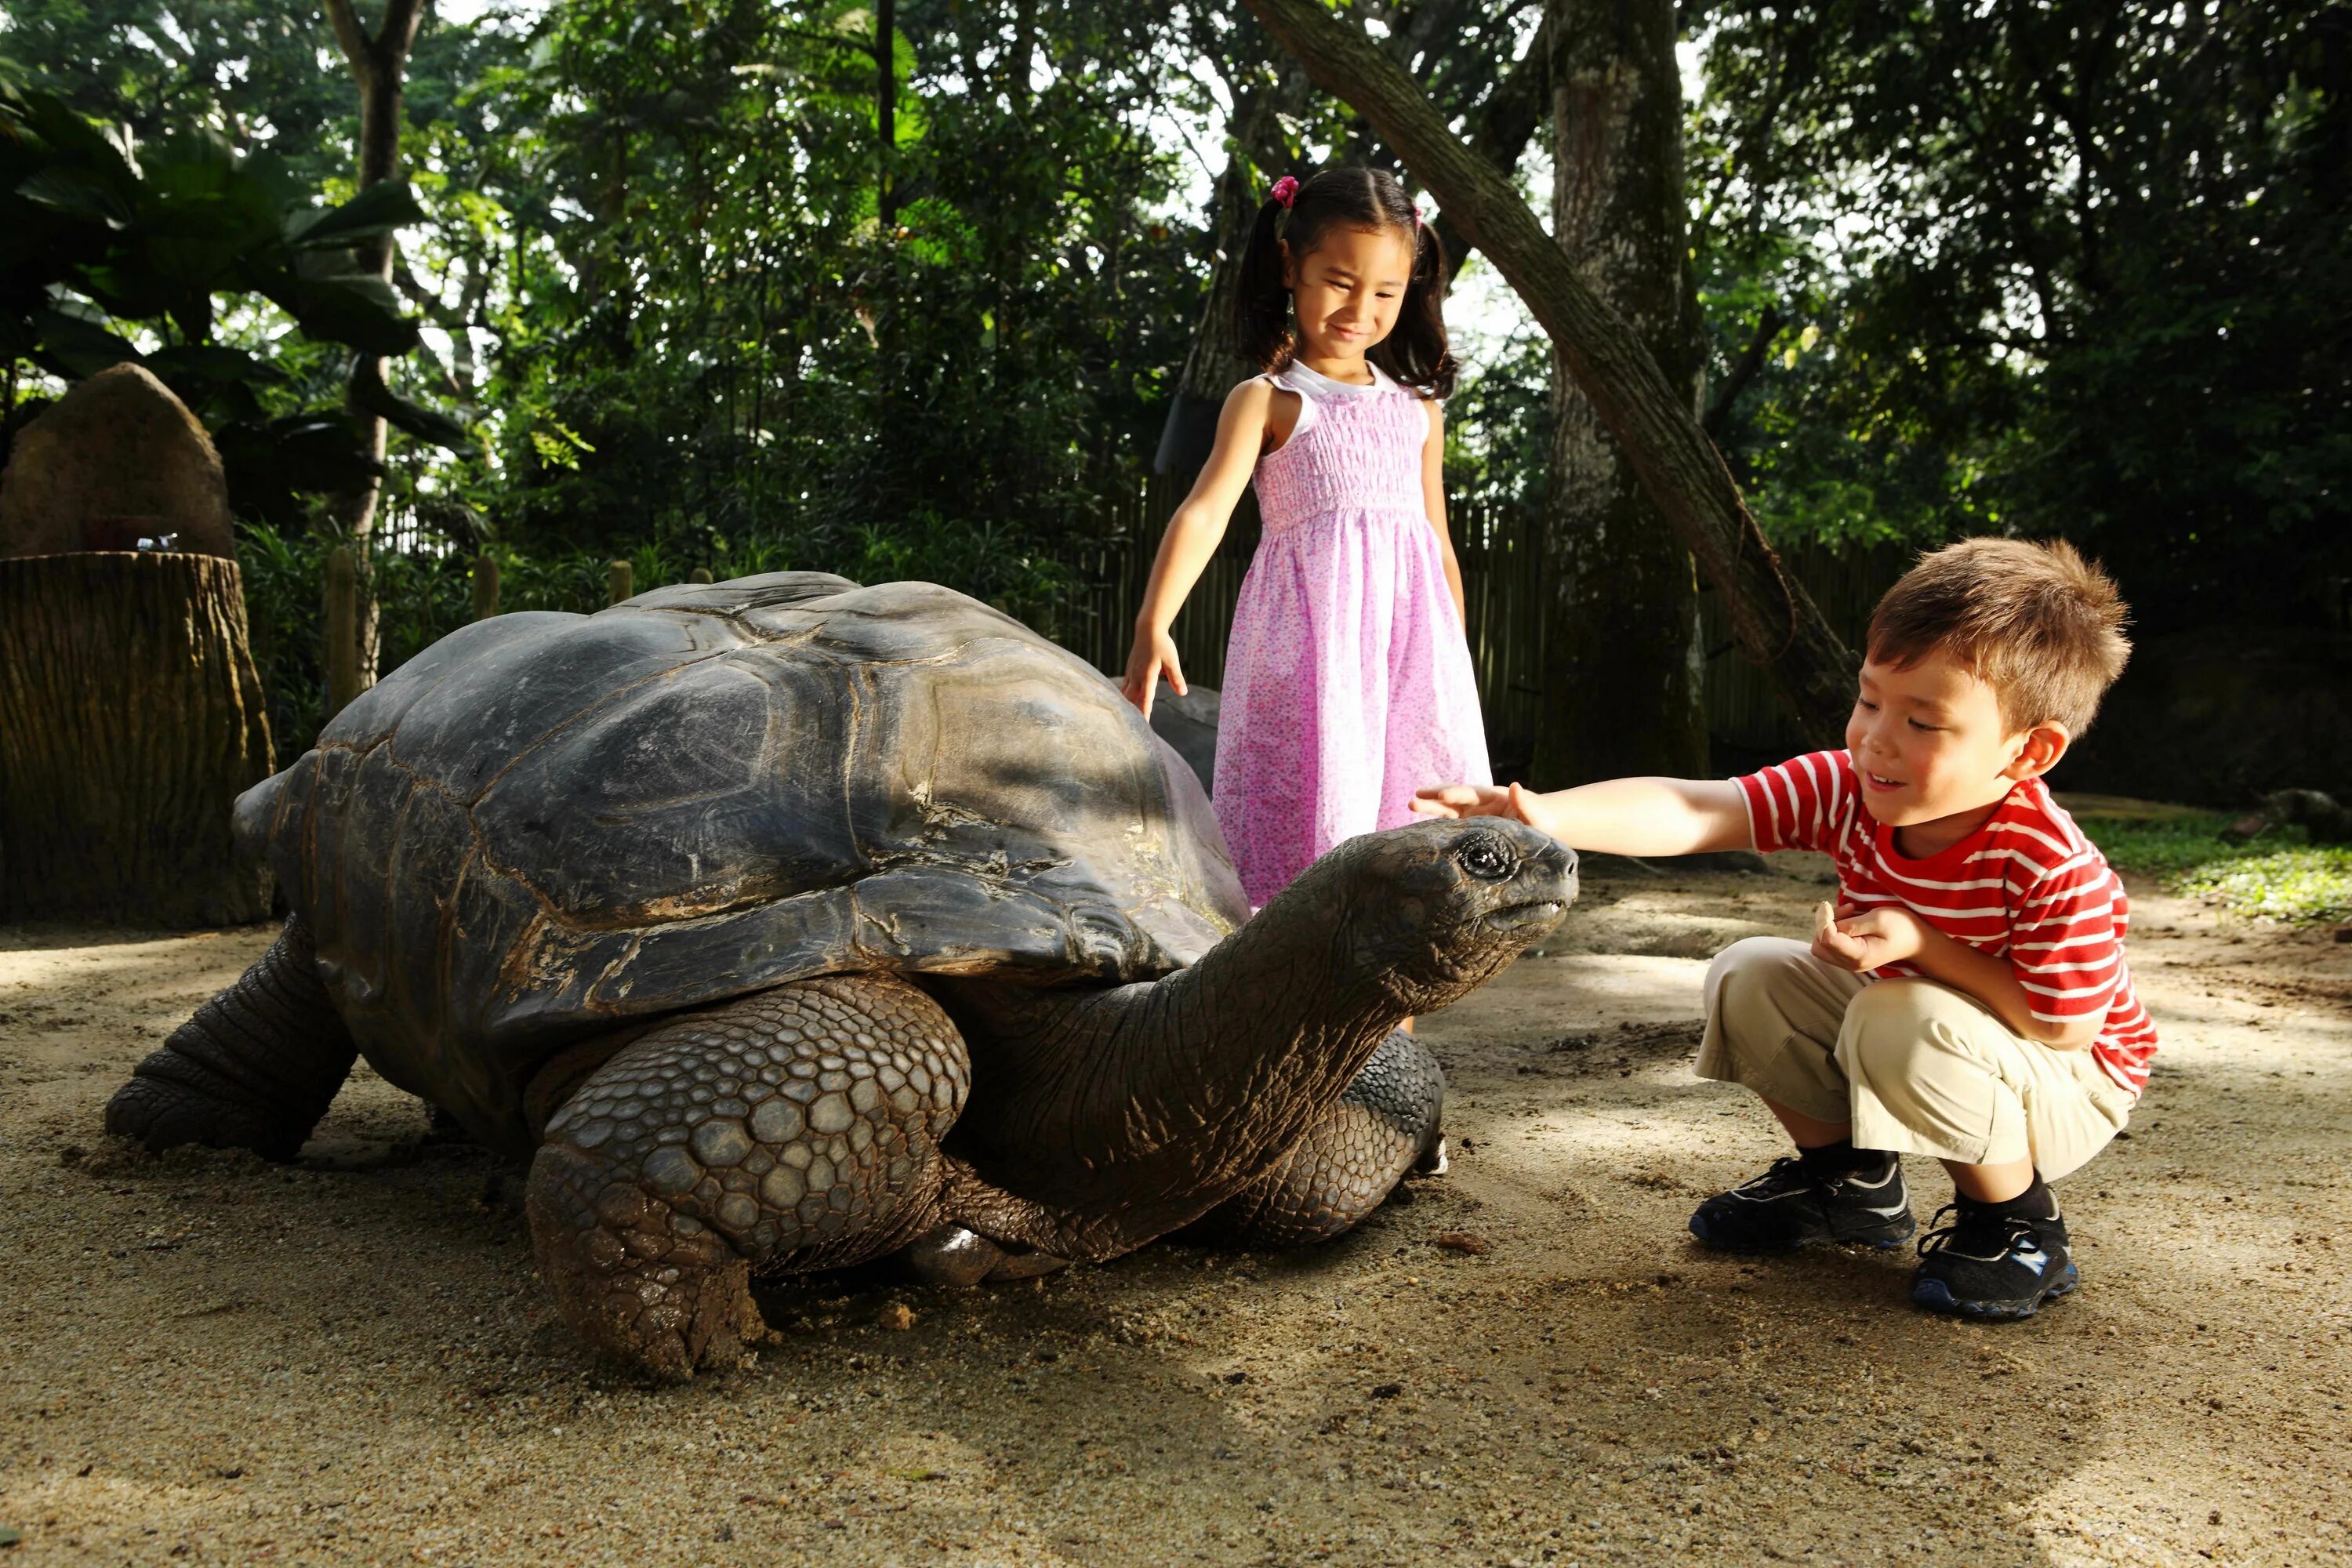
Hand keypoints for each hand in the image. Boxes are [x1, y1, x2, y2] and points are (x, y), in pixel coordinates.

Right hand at [1121, 625, 1184, 719]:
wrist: (1148, 629)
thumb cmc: (1162, 644)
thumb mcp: (1172, 661)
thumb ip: (1176, 678)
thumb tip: (1182, 693)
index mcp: (1147, 676)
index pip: (1145, 699)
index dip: (1144, 713)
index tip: (1143, 726)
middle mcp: (1136, 676)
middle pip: (1130, 699)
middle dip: (1131, 713)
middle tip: (1131, 727)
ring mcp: (1131, 673)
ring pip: (1125, 693)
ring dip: (1125, 705)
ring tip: (1124, 718)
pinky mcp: (1130, 669)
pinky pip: (1124, 686)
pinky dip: (1124, 695)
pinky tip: (1125, 701)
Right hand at [1412, 781, 1536, 825]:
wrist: (1542, 826)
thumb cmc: (1541, 820)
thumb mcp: (1537, 813)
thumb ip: (1525, 803)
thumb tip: (1515, 786)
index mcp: (1494, 797)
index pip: (1471, 793)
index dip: (1457, 793)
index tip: (1443, 794)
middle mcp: (1480, 803)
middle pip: (1454, 797)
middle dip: (1435, 796)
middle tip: (1414, 798)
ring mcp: (1473, 814)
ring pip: (1448, 809)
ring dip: (1430, 807)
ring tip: (1410, 804)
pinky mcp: (1470, 827)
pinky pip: (1451, 824)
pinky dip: (1436, 824)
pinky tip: (1420, 827)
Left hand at [1811, 903, 1928, 972]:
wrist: (1918, 941)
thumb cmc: (1902, 927)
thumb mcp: (1879, 919)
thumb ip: (1852, 924)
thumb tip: (1828, 925)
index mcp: (1859, 955)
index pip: (1826, 940)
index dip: (1823, 921)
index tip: (1830, 905)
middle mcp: (1851, 963)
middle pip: (1819, 945)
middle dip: (1825, 924)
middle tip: (1845, 909)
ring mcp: (1850, 962)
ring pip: (1822, 945)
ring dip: (1830, 925)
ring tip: (1851, 911)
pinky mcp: (1850, 956)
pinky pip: (1831, 943)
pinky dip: (1835, 929)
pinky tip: (1850, 917)